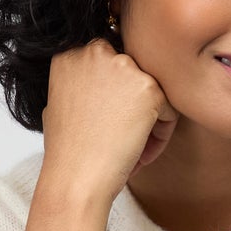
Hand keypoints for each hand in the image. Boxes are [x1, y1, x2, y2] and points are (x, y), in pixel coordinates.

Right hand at [37, 37, 178, 209]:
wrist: (75, 179)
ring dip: (149, 123)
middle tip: (126, 141)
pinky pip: (169, 110)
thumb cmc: (67, 153)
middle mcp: (96, 52)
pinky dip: (161, 135)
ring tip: (135, 154)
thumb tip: (99, 87)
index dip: (114, 100)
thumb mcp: (61, 105)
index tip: (111, 127)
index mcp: (71, 53)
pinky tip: (142, 156)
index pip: (108, 67)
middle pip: (133, 76)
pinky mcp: (149, 88)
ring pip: (153, 92)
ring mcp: (124, 67)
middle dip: (133, 108)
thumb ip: (80, 85)